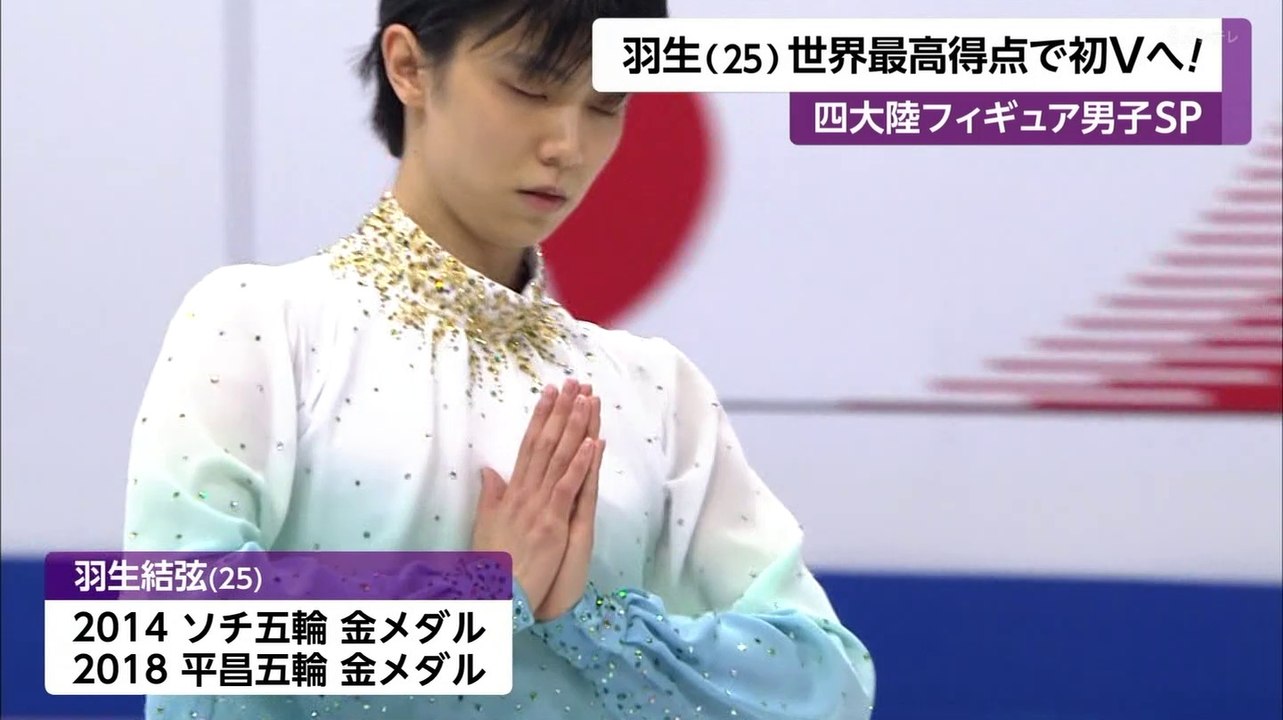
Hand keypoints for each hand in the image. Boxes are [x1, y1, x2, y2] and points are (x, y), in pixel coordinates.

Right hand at [471, 379, 597, 612]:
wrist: (495, 597)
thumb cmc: (493, 565)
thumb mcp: (485, 525)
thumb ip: (490, 496)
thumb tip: (488, 471)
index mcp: (511, 493)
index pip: (528, 446)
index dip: (540, 417)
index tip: (549, 391)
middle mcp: (524, 494)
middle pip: (545, 444)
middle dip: (559, 411)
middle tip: (572, 382)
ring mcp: (539, 508)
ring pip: (558, 459)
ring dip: (573, 427)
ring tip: (586, 399)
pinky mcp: (553, 525)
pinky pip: (568, 488)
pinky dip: (580, 465)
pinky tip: (592, 442)